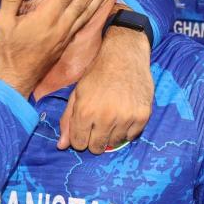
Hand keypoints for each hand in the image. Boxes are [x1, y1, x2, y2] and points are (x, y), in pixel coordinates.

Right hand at [0, 0, 114, 96]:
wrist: (13, 82)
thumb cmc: (4, 52)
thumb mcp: (1, 23)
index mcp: (45, 18)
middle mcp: (60, 26)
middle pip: (83, 0)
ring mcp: (64, 36)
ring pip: (87, 12)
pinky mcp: (64, 43)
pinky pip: (84, 22)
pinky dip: (93, 11)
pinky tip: (98, 5)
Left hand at [59, 26, 151, 153]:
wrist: (124, 55)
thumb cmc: (97, 74)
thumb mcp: (77, 94)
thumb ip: (68, 120)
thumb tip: (61, 146)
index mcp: (85, 111)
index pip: (78, 143)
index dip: (80, 137)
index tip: (85, 129)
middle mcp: (105, 117)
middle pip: (96, 147)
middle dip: (94, 139)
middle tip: (98, 124)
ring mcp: (126, 117)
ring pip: (114, 143)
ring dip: (111, 134)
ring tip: (111, 116)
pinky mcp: (142, 116)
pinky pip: (131, 136)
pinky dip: (127, 129)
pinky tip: (123, 114)